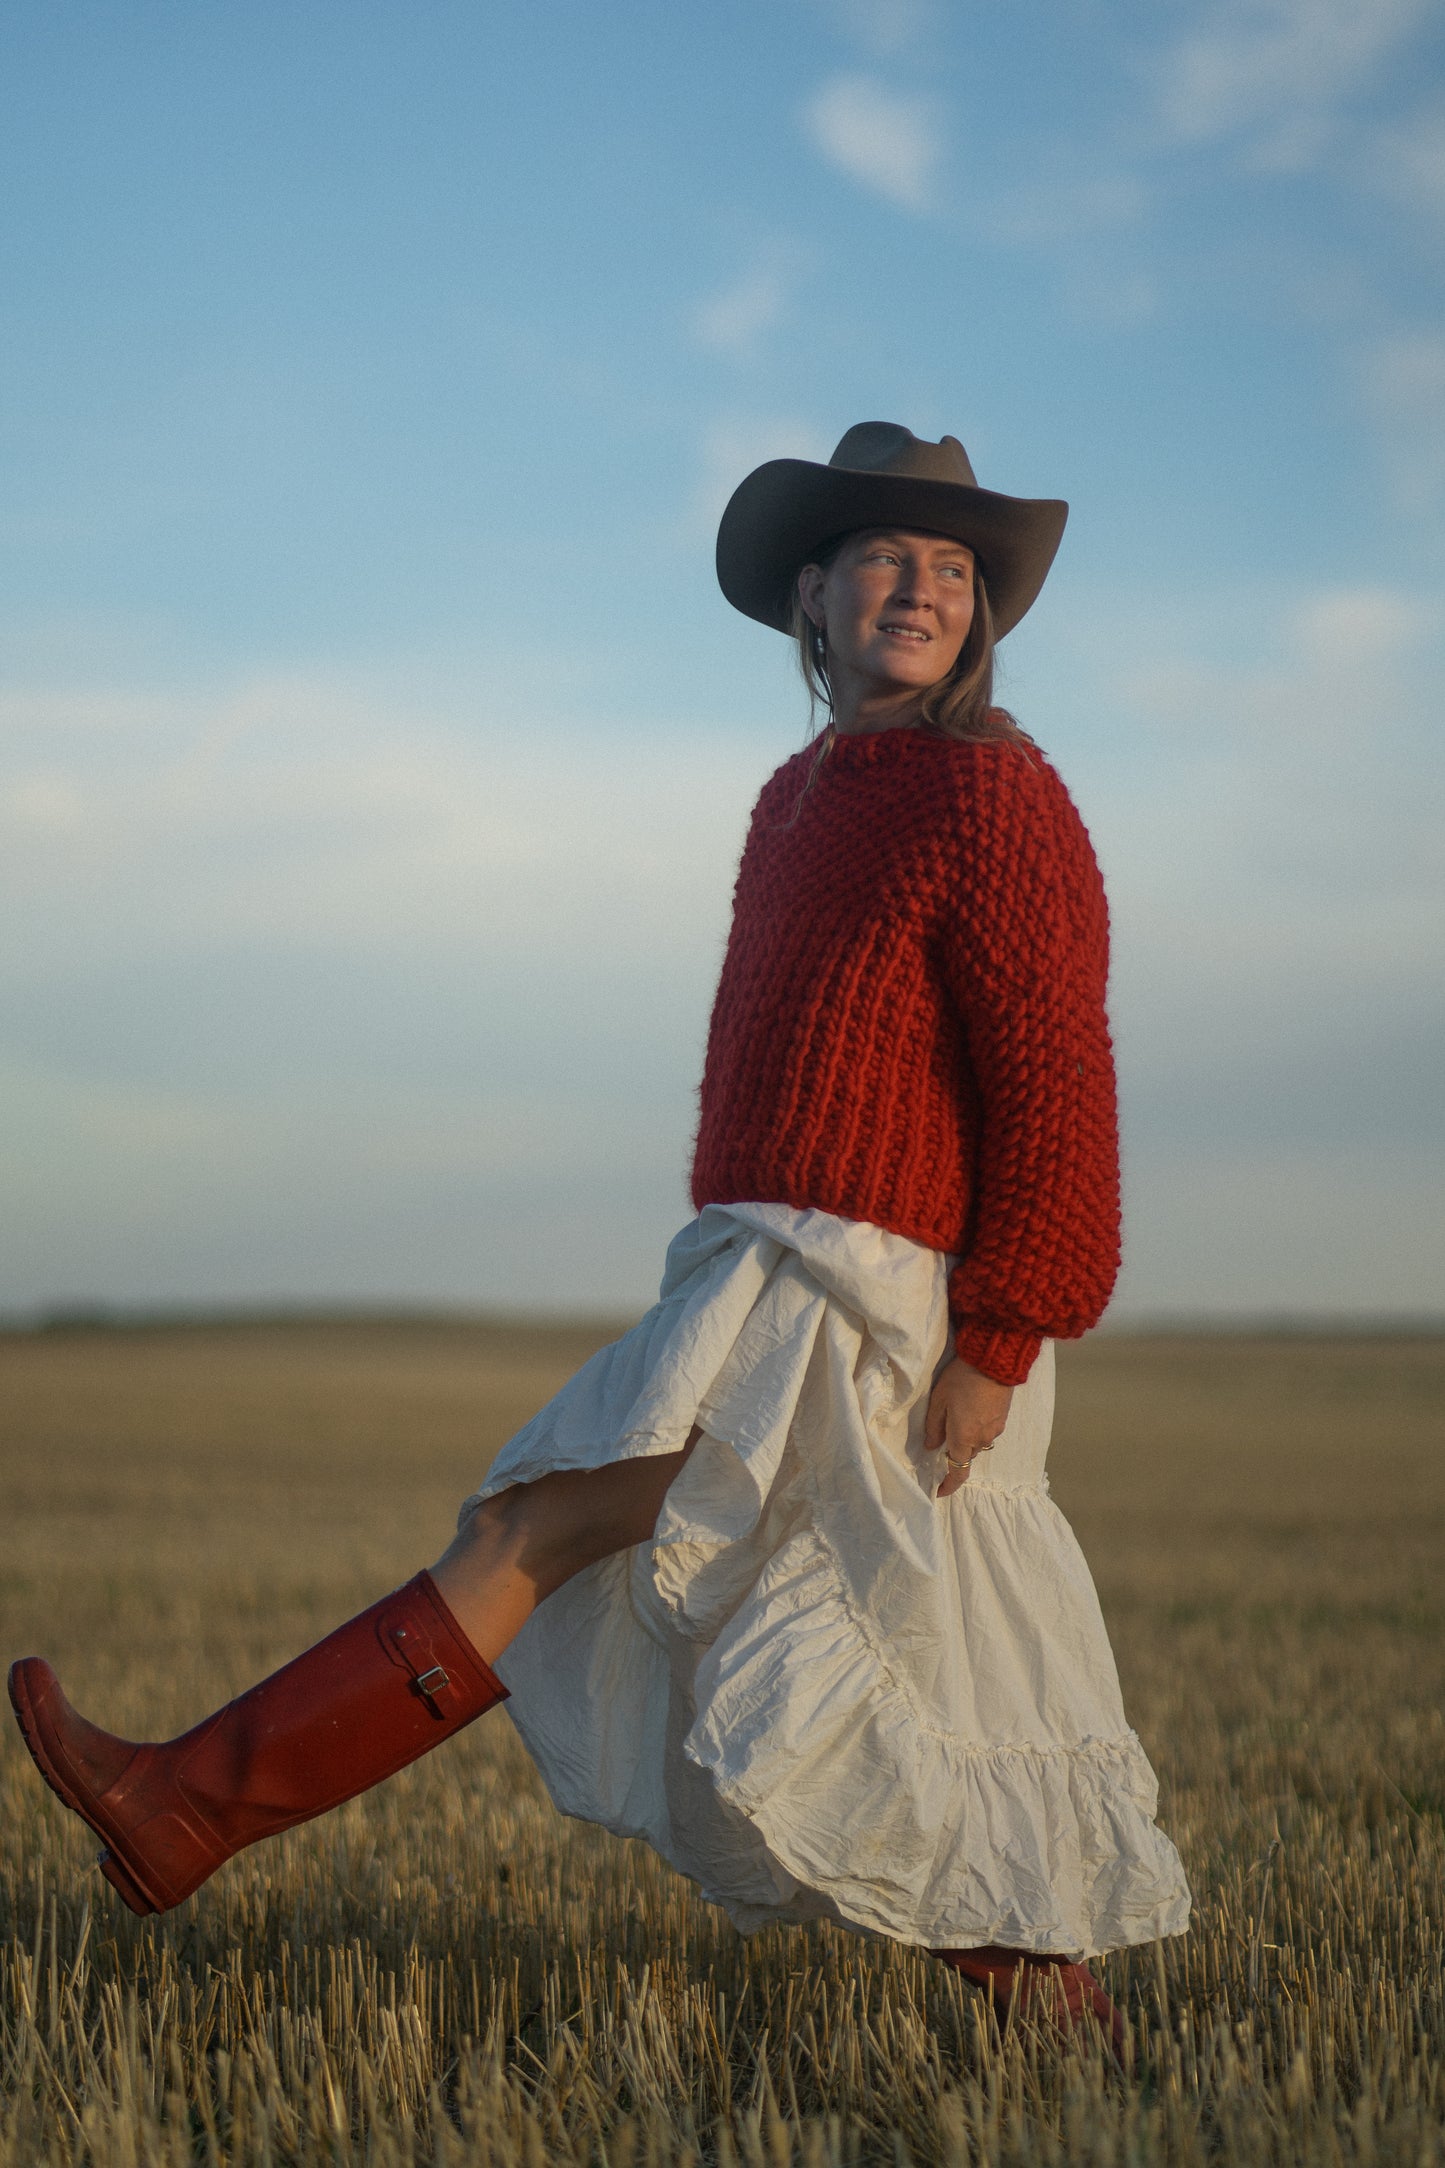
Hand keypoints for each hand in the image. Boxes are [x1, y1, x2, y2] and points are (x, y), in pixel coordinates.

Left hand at [924, 1357, 1013, 1498]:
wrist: (993, 1361)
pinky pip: (987, 1432)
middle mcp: (982, 1439)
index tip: (938, 1490)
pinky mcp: (1003, 1418)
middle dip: (955, 1451)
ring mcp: (996, 1429)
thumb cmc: (961, 1379)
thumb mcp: (939, 1400)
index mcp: (963, 1438)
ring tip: (958, 1416)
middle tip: (943, 1434)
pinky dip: (977, 1428)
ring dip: (967, 1438)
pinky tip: (971, 1409)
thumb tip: (932, 1447)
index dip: (948, 1485)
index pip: (958, 1472)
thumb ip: (934, 1427)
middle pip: (966, 1455)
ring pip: (977, 1443)